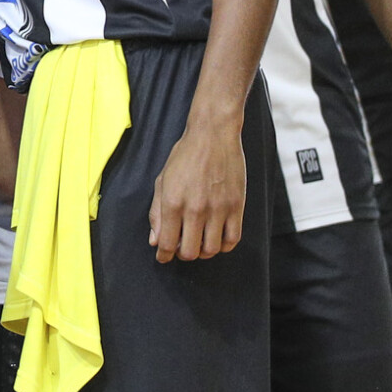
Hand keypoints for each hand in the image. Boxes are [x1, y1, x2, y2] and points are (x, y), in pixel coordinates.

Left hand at [147, 118, 243, 261]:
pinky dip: (223, 246)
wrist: (213, 135)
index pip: (167, 244)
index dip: (163, 256)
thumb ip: (157, 213)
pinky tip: (216, 238)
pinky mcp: (237, 206)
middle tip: (181, 247)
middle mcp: (196, 209)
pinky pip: (232, 239)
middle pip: (190, 252)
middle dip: (182, 254)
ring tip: (199, 242)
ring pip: (211, 250)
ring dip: (203, 251)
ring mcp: (218, 208)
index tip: (163, 256)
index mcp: (173, 202)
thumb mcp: (162, 181)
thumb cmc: (185, 156)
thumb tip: (155, 241)